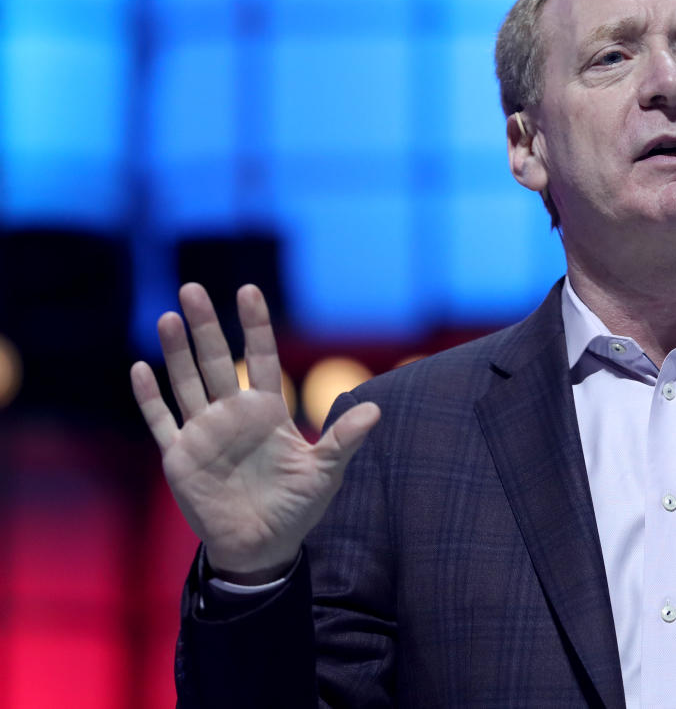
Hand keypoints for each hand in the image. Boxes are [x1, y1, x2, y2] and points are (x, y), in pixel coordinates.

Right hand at [130, 283, 379, 583]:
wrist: (262, 547)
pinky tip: (141, 368)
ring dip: (177, 352)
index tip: (249, 291)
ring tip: (169, 317)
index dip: (256, 326)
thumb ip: (344, 440)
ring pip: (187, 383)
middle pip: (218, 361)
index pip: (263, 358)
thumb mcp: (325, 473)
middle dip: (206, 326)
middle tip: (193, 288)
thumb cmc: (297, 507)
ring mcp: (204, 432)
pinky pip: (162, 421)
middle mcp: (233, 414)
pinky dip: (150, 397)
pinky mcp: (180, 456)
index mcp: (268, 411)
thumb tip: (376, 410)